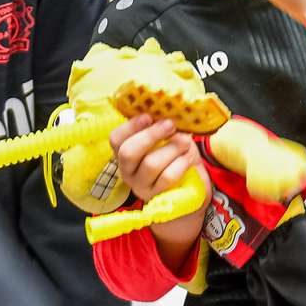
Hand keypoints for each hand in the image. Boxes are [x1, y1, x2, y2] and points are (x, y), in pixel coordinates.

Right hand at [109, 114, 207, 248]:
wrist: (189, 190)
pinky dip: (180, 164)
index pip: (116, 139)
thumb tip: (171, 108)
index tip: (149, 115)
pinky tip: (188, 158)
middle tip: (170, 125)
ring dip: (171, 148)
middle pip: (128, 152)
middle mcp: (128, 170)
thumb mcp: (169, 139)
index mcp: (126, 152)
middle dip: (151, 135)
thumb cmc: (176, 158)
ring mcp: (141, 186)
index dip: (130, 126)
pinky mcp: (157, 196)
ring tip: (185, 141)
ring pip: (150, 164)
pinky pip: (167, 178)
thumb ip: (164, 126)